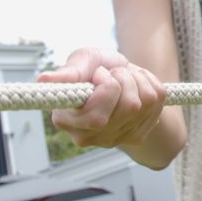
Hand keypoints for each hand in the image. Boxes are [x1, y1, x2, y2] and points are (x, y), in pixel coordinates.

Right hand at [37, 48, 167, 148]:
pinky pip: (157, 101)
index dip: (106, 87)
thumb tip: (44, 80)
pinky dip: (150, 83)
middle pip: (128, 107)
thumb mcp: (82, 61)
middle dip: (124, 78)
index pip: (98, 117)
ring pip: (144, 102)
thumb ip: (69, 71)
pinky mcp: (138, 135)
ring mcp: (115, 140)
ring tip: (123, 77)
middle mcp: (89, 137)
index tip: (99, 72)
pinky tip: (135, 85)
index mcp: (67, 121)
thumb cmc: (93, 68)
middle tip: (113, 73)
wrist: (117, 77)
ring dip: (137, 78)